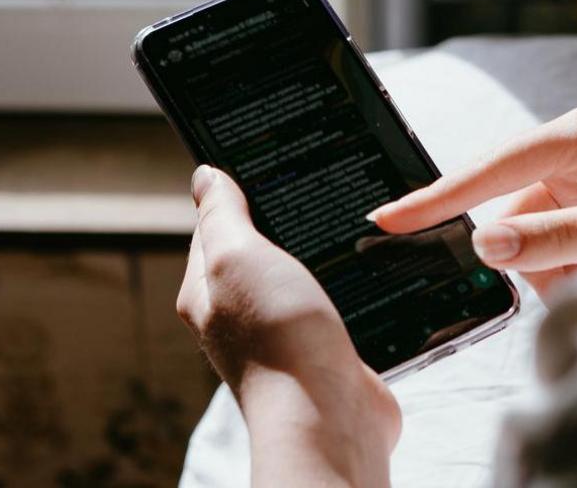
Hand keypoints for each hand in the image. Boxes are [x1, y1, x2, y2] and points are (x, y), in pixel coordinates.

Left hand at [177, 166, 398, 485]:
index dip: (236, 193)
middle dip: (287, 222)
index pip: (213, 228)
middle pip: (262, 251)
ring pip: (305, 277)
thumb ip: (222, 215)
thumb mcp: (236, 256)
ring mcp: (287, 334)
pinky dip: (353, 286)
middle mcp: (243, 315)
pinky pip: (340, 304)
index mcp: (208, 293)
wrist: (330, 414)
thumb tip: (205, 175)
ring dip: (325, 255)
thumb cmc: (276, 338)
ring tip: (349, 222)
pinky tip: (371, 267)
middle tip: (316, 186)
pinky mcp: (329, 349)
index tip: (268, 162)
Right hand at [369, 106, 576, 296]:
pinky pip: (551, 249)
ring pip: (529, 241)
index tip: (387, 220)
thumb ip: (559, 238)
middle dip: (535, 258)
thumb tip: (488, 243)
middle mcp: (571, 148)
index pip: (490, 168)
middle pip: (508, 213)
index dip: (438, 198)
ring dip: (560, 272)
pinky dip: (572, 272)